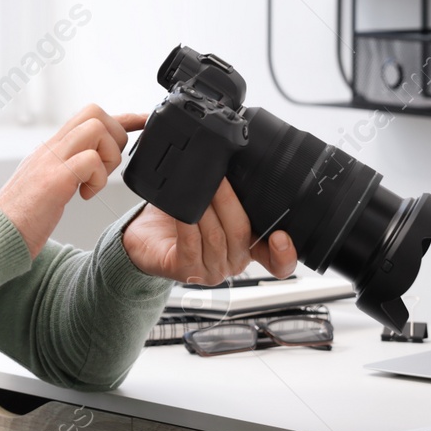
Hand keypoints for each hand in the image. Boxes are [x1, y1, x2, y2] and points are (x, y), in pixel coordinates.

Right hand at [0, 106, 144, 258]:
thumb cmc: (19, 219)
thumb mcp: (44, 185)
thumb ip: (64, 169)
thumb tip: (86, 165)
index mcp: (50, 149)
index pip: (88, 117)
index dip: (122, 117)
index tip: (142, 121)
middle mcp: (50, 149)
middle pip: (95, 112)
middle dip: (114, 137)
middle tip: (105, 168)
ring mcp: (50, 162)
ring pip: (96, 129)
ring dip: (107, 156)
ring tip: (94, 182)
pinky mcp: (53, 181)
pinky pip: (89, 161)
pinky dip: (97, 179)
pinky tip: (84, 195)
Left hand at [121, 178, 298, 285]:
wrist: (145, 237)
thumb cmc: (180, 218)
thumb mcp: (215, 203)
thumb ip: (234, 192)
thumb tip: (240, 159)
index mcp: (249, 248)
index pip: (277, 262)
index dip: (285, 253)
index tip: (281, 237)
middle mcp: (234, 263)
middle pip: (241, 233)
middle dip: (229, 201)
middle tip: (219, 176)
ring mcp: (211, 270)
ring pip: (217, 236)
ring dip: (207, 207)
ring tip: (200, 184)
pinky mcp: (186, 271)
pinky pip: (191, 242)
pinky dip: (187, 220)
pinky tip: (182, 206)